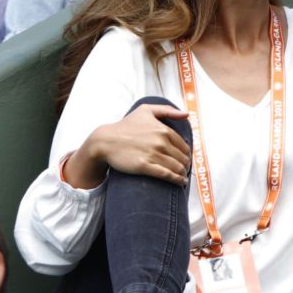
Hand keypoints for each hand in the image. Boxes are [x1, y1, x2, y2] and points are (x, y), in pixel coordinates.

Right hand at [66, 104, 191, 188]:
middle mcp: (160, 142)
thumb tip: (186, 114)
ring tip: (182, 178)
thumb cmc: (125, 125)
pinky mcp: (144, 166)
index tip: (186, 159)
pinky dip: (176, 179)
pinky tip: (179, 182)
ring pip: (176, 167)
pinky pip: (166, 174)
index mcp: (163, 130)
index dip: (187, 154)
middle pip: (182, 158)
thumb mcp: (146, 110)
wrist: (105, 140)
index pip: (183, 146)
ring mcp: (153, 154)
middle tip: (184, 170)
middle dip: (186, 165)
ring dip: (182, 174)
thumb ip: (167, 110)